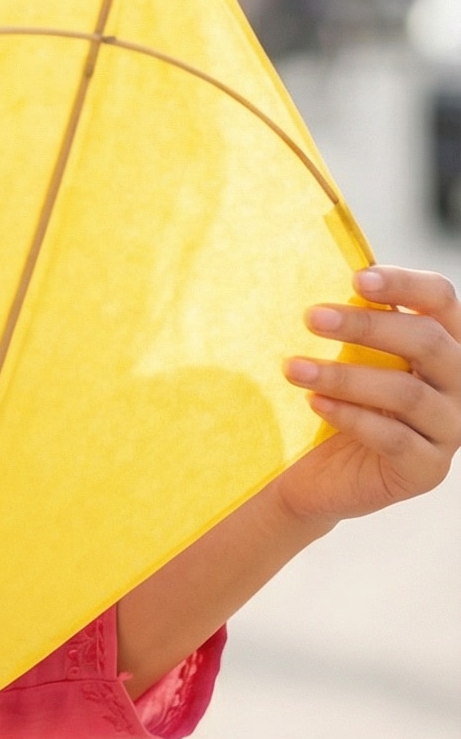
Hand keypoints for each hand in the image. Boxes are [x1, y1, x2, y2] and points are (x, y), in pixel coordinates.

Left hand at [277, 264, 460, 525]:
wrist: (317, 474)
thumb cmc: (336, 400)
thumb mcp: (347, 354)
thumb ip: (353, 319)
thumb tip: (322, 264)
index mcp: (444, 343)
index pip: (441, 299)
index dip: (404, 284)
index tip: (356, 278)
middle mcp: (458, 384)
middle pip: (427, 342)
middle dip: (367, 326)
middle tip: (311, 317)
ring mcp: (449, 430)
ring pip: (407, 393)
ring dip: (345, 376)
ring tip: (294, 367)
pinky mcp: (427, 470)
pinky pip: (395, 440)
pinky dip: (352, 418)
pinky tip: (315, 403)